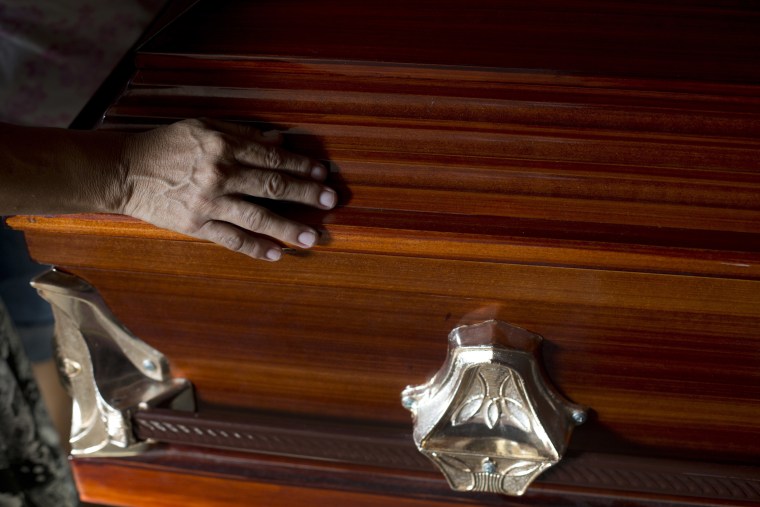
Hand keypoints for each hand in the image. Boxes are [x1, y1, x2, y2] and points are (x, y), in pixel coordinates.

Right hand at [119, 119, 335, 260]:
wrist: (123, 170)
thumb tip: (279, 141)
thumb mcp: (203, 128)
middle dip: (305, 194)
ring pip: (258, 217)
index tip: (321, 174)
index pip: (272, 158)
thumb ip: (242, 134)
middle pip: (272, 186)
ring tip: (313, 237)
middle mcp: (220, 174)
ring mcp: (209, 202)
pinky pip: (232, 239)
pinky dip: (256, 248)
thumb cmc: (165, 145)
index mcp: (223, 146)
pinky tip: (277, 255)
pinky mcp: (196, 225)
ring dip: (288, 228)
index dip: (300, 166)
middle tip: (330, 202)